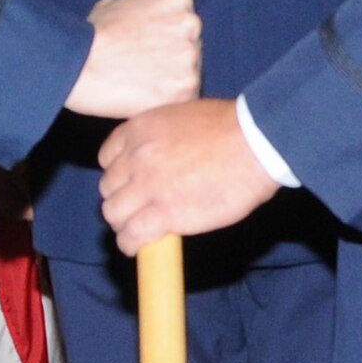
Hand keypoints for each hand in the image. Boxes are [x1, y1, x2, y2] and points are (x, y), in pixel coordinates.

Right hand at [63, 0, 201, 118]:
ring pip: (190, 75)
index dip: (167, 38)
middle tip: (144, 70)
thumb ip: (138, 9)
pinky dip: (167, 103)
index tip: (149, 49)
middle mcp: (190, 24)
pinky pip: (184, 100)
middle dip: (172, 60)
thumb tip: (139, 17)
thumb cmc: (90, 37)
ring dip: (171, 83)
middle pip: (192, 48)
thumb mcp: (113, 6)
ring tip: (140, 86)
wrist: (79, 64)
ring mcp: (191, 57)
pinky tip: (144, 99)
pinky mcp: (186, 88)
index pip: (185, 23)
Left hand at [98, 98, 281, 255]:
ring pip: (114, 214)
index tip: (130, 183)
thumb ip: (162, 136)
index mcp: (140, 128)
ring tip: (137, 230)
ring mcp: (147, 187)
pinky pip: (130, 236)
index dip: (118, 174)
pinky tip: (137, 247)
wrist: (254, 144)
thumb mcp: (182, 116)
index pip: (106, 157)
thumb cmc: (231, 127)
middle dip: (121, 199)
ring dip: (123, 223)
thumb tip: (163, 156)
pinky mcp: (164, 214)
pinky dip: (130, 244)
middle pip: (108, 188)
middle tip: (138, 208)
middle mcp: (136, 157)